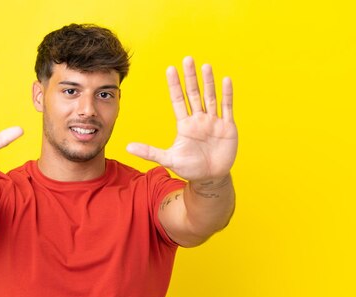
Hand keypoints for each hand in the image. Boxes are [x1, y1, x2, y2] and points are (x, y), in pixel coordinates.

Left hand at [126, 57, 237, 182]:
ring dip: (208, 82)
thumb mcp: (168, 159)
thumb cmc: (190, 168)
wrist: (210, 178)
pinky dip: (227, 94)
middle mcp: (199, 119)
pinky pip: (227, 107)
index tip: (170, 69)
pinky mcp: (227, 127)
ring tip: (205, 66)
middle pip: (194, 94)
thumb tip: (127, 147)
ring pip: (210, 97)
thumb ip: (149, 152)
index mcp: (185, 124)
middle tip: (188, 59)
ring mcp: (213, 122)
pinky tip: (225, 80)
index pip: (178, 100)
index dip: (174, 85)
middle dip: (191, 77)